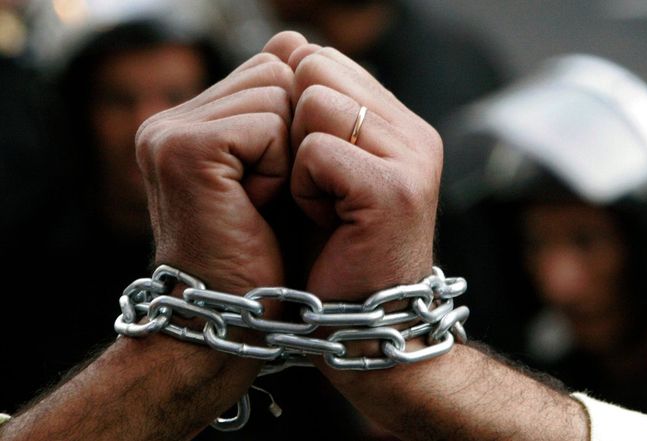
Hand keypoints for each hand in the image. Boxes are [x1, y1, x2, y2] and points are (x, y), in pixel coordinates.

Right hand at [135, 32, 307, 291]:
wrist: (237, 319)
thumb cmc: (268, 252)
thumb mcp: (283, 168)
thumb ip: (284, 101)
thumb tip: (296, 38)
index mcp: (191, 120)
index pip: (272, 67)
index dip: (297, 123)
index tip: (280, 182)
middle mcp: (171, 120)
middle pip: (277, 70)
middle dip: (295, 133)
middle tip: (271, 195)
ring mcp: (169, 132)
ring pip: (278, 90)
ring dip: (291, 152)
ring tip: (262, 201)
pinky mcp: (183, 149)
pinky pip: (269, 123)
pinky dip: (281, 168)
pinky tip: (257, 204)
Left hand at [288, 45, 443, 299]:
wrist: (355, 325)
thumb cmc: (327, 249)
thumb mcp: (317, 165)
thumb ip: (308, 101)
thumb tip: (287, 40)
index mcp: (401, 123)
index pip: (322, 60)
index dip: (292, 111)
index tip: (307, 168)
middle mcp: (416, 133)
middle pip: (314, 69)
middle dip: (292, 129)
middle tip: (313, 187)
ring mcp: (413, 158)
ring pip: (312, 101)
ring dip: (296, 160)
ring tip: (321, 205)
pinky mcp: (395, 189)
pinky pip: (315, 149)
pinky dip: (303, 189)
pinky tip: (325, 221)